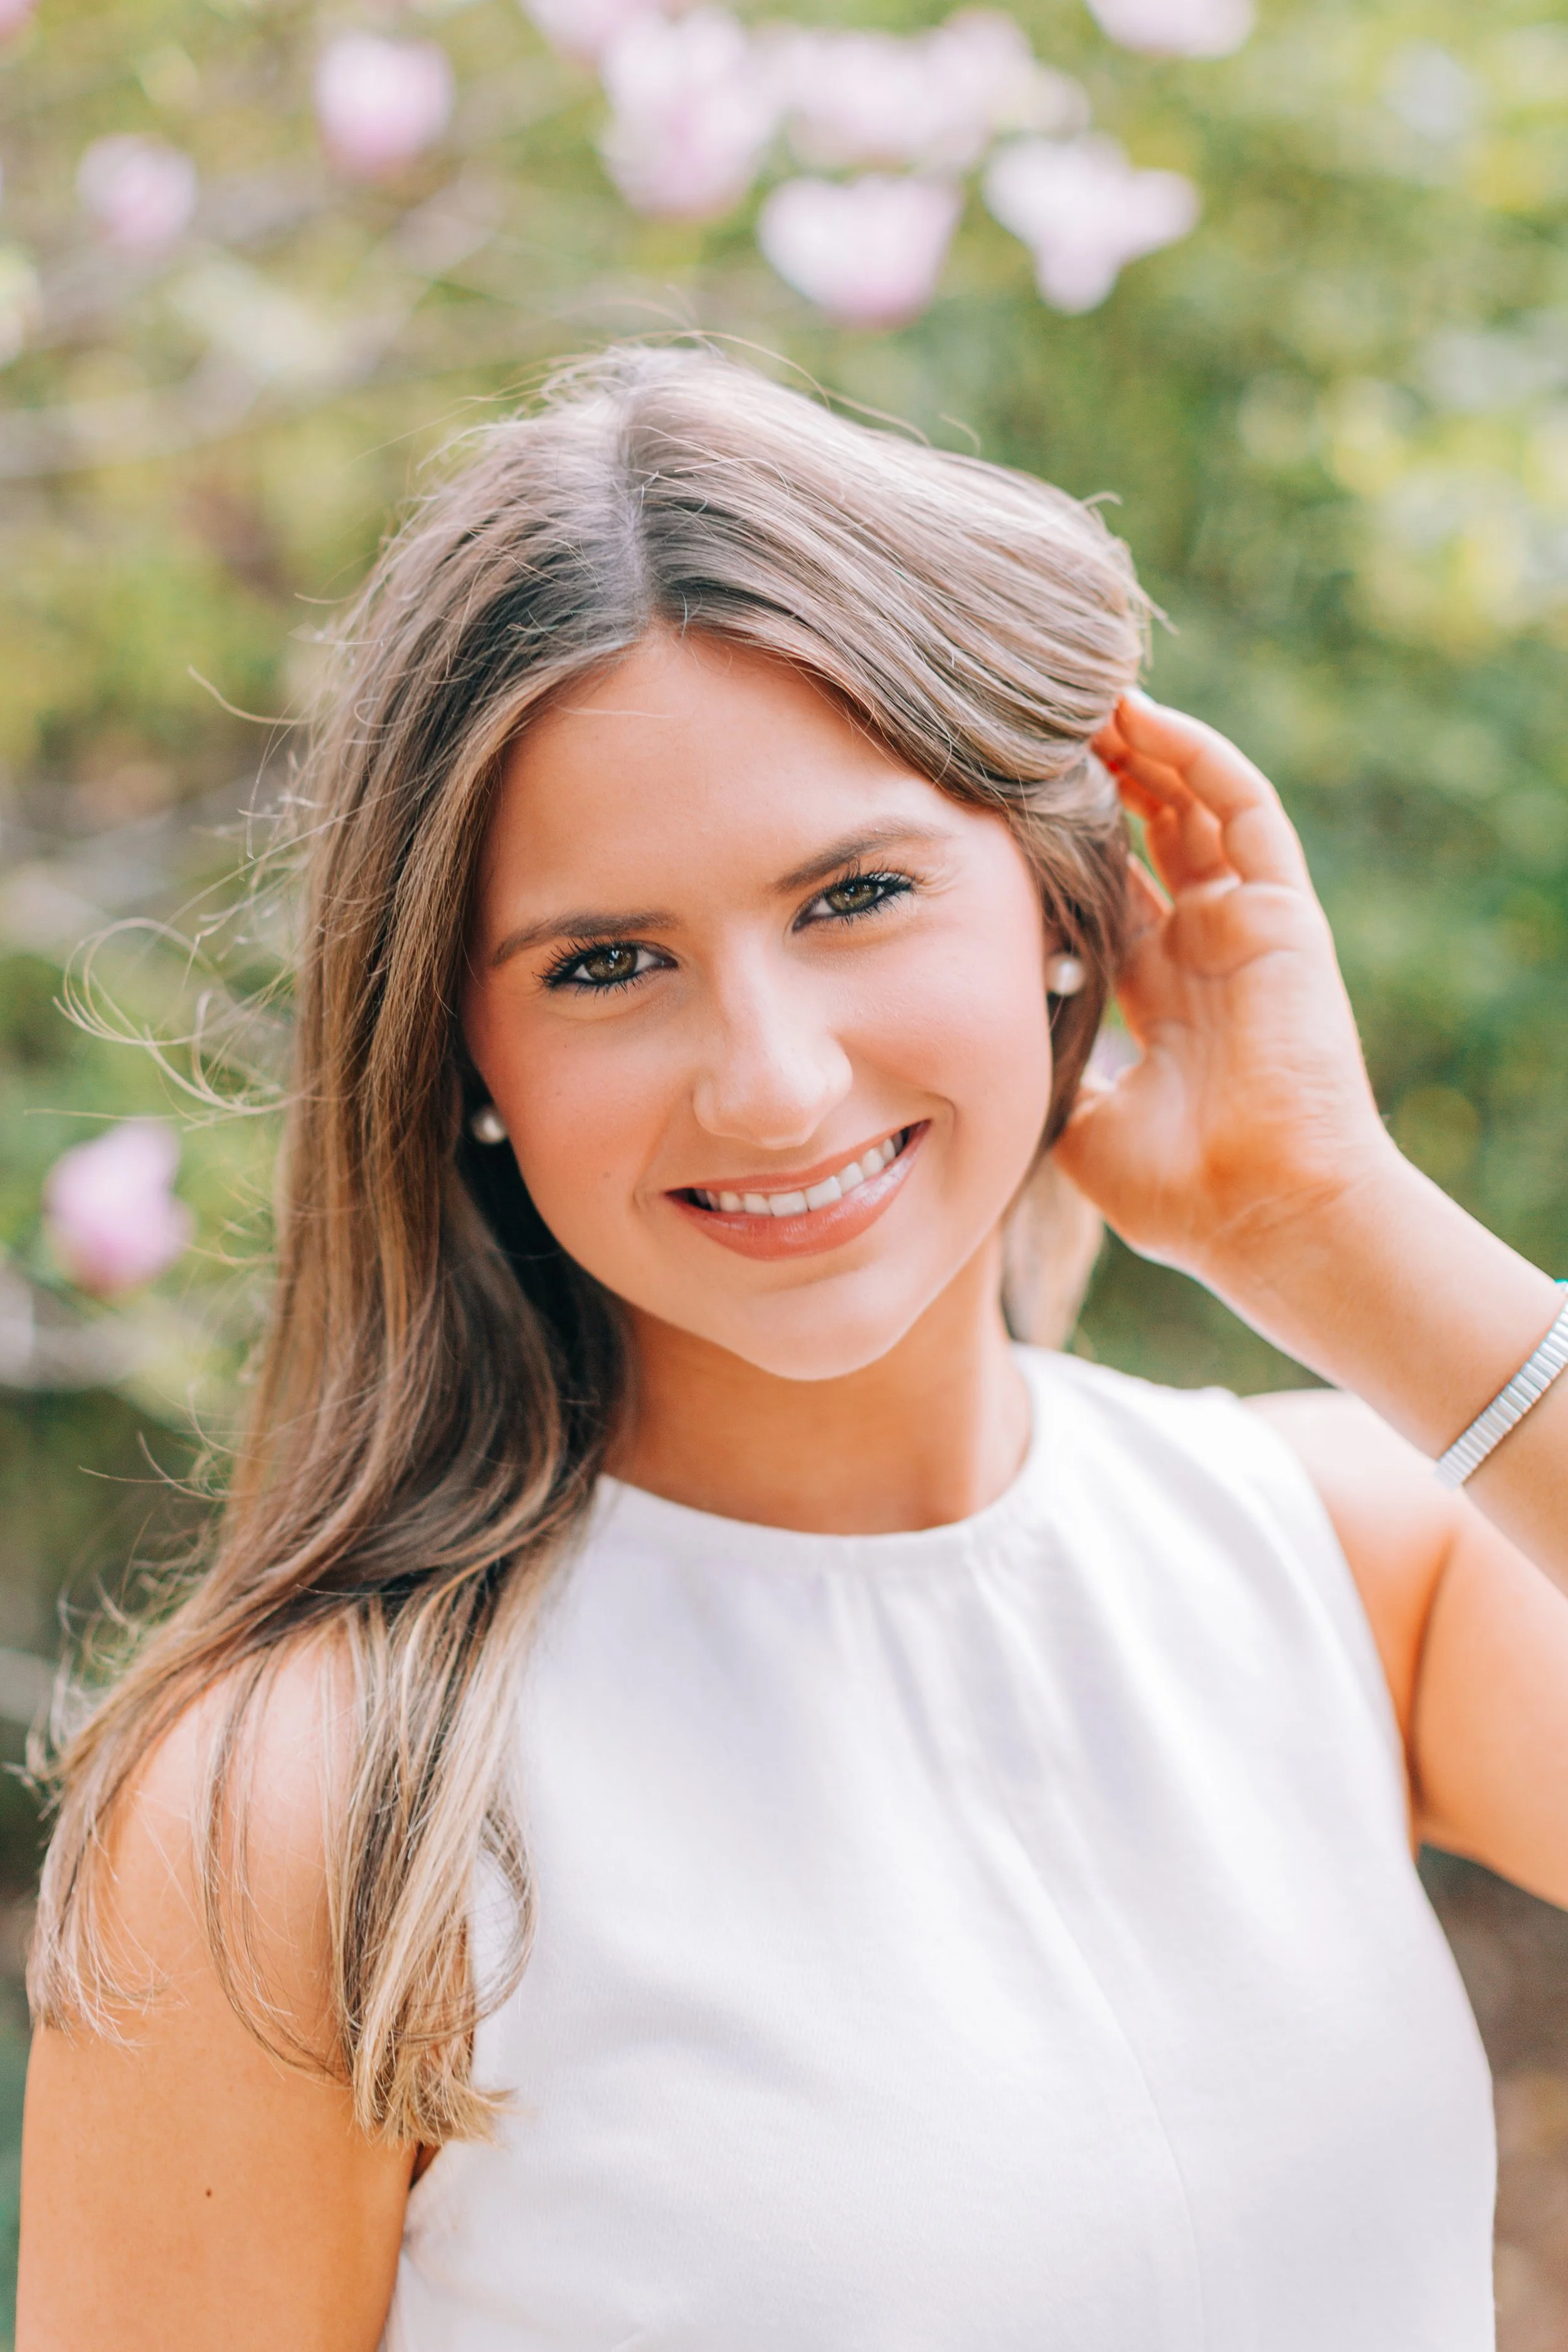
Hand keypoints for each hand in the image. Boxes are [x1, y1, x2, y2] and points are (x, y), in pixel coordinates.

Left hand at [1054, 693, 1397, 1293]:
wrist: (1263, 1214)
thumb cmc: (1180, 1196)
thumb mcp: (1081, 1128)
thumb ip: (1045, 1078)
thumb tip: (976, 1064)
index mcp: (1161, 999)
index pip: (1108, 896)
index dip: (1062, 850)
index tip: (999, 808)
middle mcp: (1205, 953)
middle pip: (1149, 840)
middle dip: (1098, 784)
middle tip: (1033, 733)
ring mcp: (1247, 929)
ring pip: (1194, 809)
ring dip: (1144, 752)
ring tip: (1082, 700)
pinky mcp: (1282, 913)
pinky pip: (1243, 810)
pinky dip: (1197, 758)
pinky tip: (1145, 717)